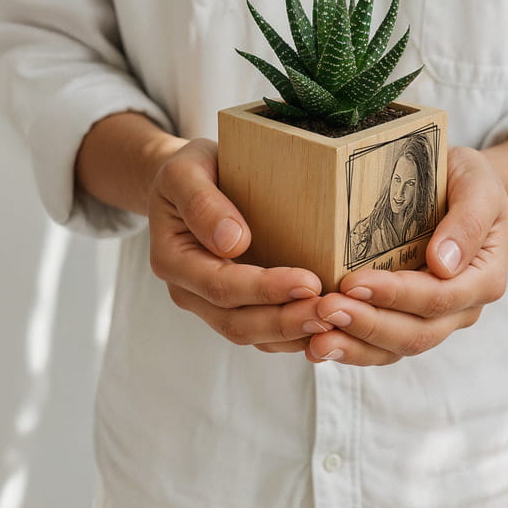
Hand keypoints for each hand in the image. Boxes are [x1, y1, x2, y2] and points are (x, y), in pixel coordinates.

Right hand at [147, 138, 331, 352]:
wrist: (191, 182)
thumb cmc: (192, 172)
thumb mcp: (185, 171)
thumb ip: (201, 203)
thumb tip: (232, 241)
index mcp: (173, 260)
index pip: (220, 285)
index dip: (265, 289)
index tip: (308, 282)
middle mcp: (190, 291)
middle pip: (237, 322)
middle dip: (285, 321)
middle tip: (329, 312)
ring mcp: (213, 305)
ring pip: (253, 335)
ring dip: (294, 334)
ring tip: (334, 322)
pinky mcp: (238, 307)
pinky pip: (265, 334)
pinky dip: (295, 335)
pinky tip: (327, 327)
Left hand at [305, 146, 507, 365]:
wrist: (460, 188)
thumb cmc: (469, 182)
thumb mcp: (479, 187)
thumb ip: (469, 221)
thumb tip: (443, 263)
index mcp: (483, 278)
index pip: (439, 297)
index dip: (395, 294)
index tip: (353, 282)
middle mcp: (462, 308)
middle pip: (416, 332)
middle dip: (368, 324)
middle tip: (325, 309)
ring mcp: (435, 320)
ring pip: (396, 348)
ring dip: (355, 345)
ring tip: (317, 339)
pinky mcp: (409, 320)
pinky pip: (382, 346)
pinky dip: (351, 348)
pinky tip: (318, 344)